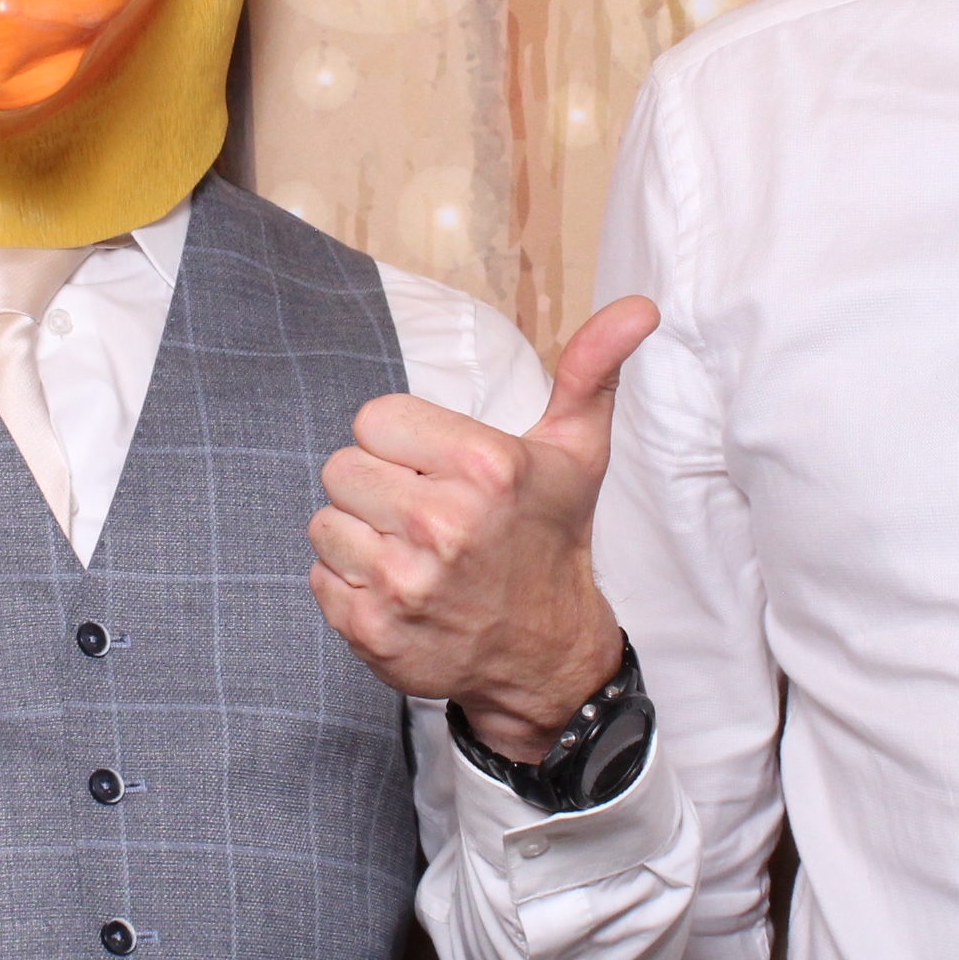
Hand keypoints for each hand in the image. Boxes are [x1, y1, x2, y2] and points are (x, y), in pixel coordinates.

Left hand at [309, 296, 656, 761]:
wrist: (548, 653)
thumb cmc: (551, 538)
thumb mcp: (577, 450)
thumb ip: (591, 369)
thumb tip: (639, 306)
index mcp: (486, 469)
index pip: (373, 419)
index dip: (401, 441)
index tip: (436, 467)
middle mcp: (443, 526)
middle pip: (341, 469)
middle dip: (378, 486)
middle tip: (425, 511)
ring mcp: (405, 584)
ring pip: (325, 524)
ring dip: (360, 536)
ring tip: (412, 552)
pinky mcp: (374, 632)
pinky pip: (319, 579)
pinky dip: (350, 585)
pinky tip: (398, 588)